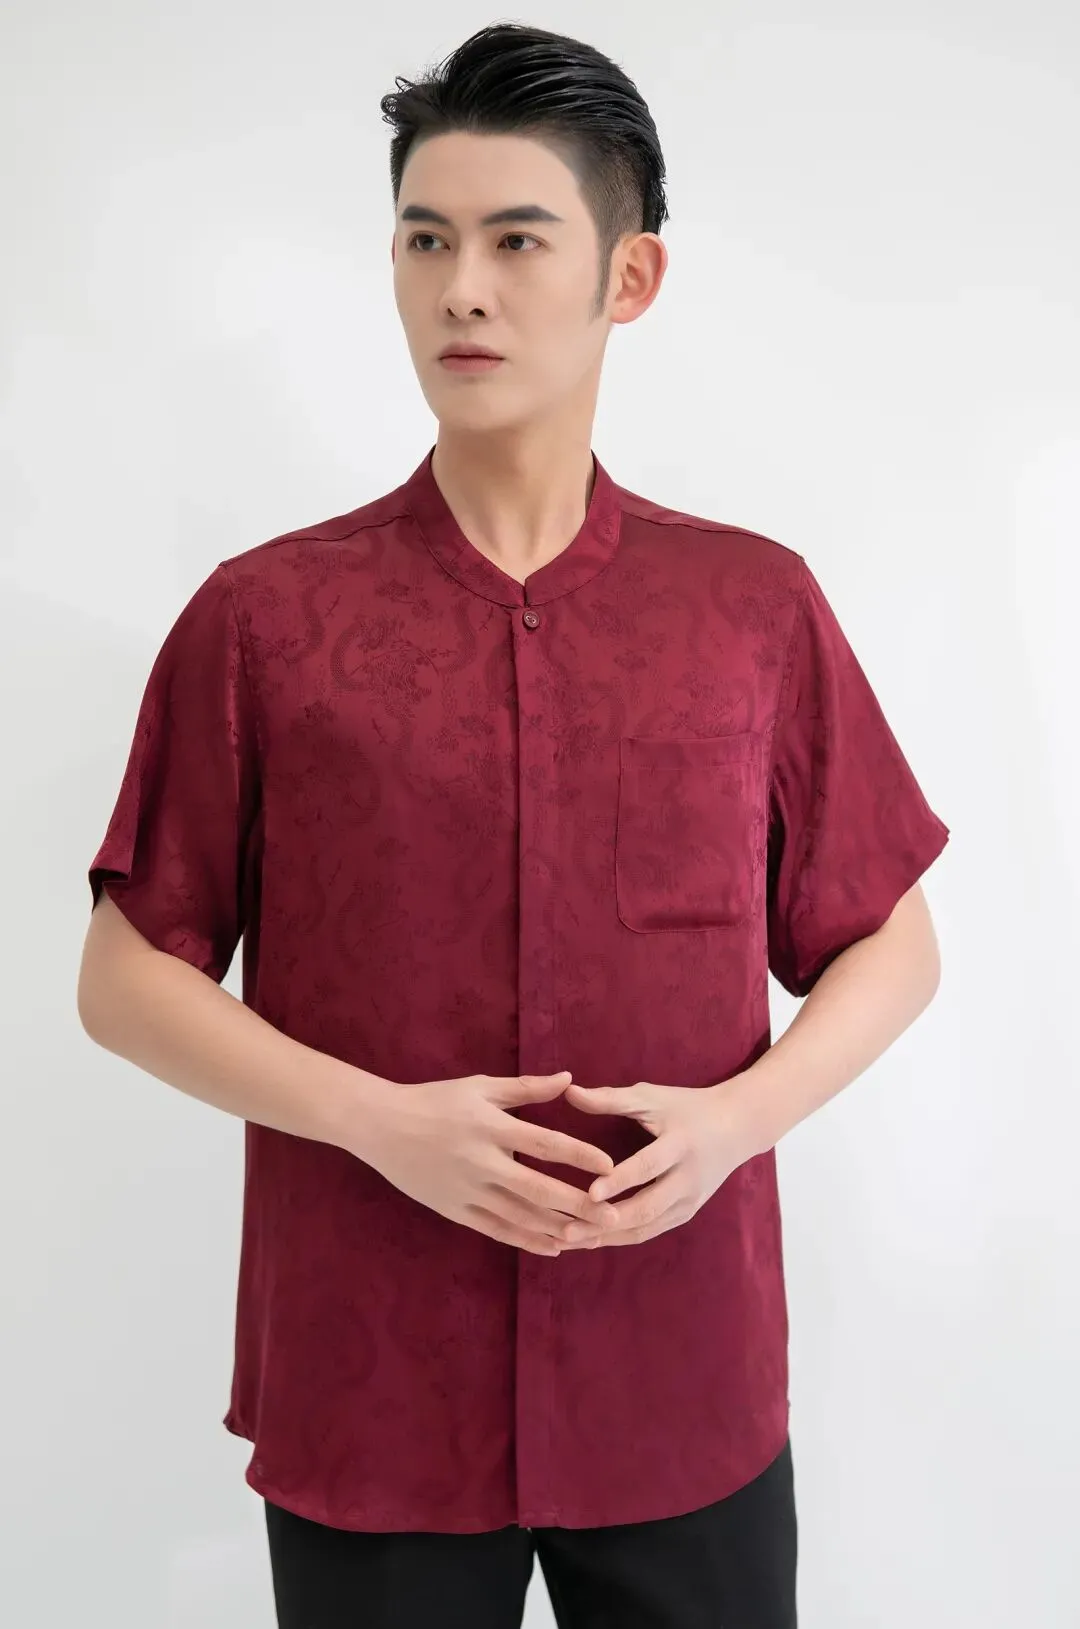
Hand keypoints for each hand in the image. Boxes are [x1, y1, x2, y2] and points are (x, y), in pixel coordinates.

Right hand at [357, 1070, 619, 1255]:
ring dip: (559, 1228)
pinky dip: (528, 1241)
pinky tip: (555, 1247)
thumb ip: (526, 1088)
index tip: (610, 1167)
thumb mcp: (479, 1087)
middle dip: (580, 1204)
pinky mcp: (455, 1211)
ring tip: (593, 1237)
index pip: (544, 1143)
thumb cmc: (435, 1100)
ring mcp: (467, 1191)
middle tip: (616, 1216)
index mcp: (491, 1127)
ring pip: (521, 1217)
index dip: (579, 1156)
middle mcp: (482, 1162)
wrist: (381, 1127)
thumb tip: (569, 1079)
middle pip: (539, 1189)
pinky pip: (498, 1231)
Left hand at [556, 1077, 761, 1247]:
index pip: (648, 1167)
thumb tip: (569, 1092)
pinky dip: (619, 1238)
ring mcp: (689, 1202)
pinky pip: (649, 1232)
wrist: (736, 1127)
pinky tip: (590, 1239)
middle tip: (567, 1230)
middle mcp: (688, 1179)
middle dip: (606, 1221)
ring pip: (646, 1228)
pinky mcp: (685, 1214)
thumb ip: (611, 1098)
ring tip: (569, 1240)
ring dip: (607, 1236)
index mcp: (681, 1145)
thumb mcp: (653, 1097)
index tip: (590, 1193)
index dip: (620, 1181)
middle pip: (647, 1208)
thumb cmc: (687, 1107)